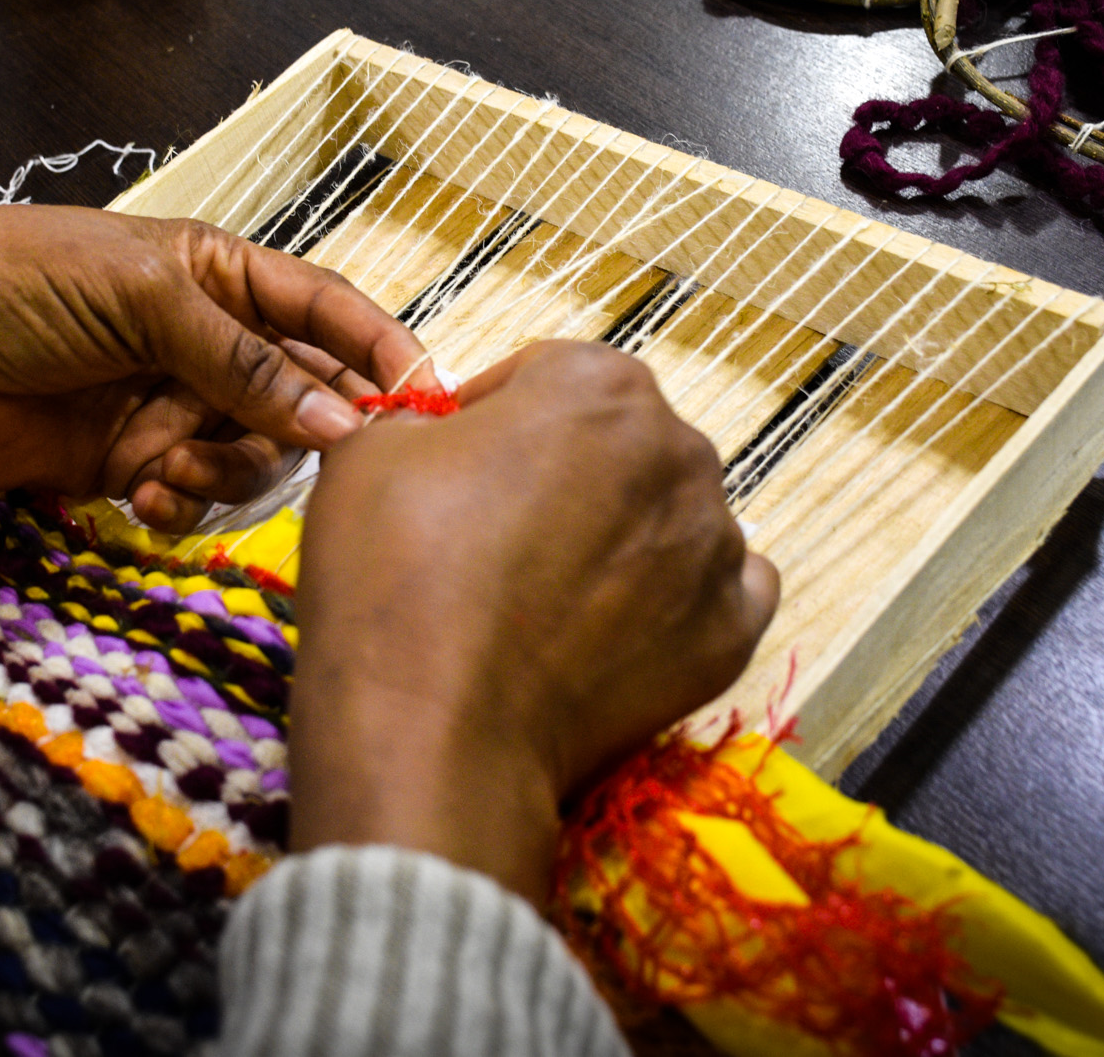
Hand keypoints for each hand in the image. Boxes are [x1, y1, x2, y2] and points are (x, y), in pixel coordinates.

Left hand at [0, 207, 432, 528]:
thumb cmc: (14, 284)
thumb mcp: (140, 296)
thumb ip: (242, 360)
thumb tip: (341, 422)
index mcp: (219, 274)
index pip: (326, 310)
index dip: (379, 347)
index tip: (424, 395)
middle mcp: (208, 341)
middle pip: (305, 395)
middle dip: (307, 427)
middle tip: (310, 454)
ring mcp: (172, 406)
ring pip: (257, 455)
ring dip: (230, 470)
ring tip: (171, 467)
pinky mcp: (133, 466)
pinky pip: (196, 498)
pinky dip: (184, 505)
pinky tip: (143, 496)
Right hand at [289, 341, 779, 903]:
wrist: (432, 726)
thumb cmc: (394, 572)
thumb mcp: (372, 451)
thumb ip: (426, 422)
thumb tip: (451, 443)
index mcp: (599, 382)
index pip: (545, 377)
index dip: (492, 419)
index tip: (455, 467)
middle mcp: (679, 448)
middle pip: (619, 445)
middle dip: (566, 477)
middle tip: (496, 538)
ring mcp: (715, 544)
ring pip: (670, 519)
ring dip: (620, 539)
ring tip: (548, 599)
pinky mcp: (731, 631)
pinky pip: (717, 594)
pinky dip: (675, 604)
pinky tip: (615, 630)